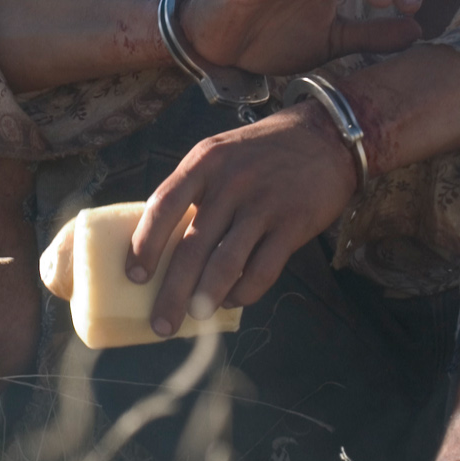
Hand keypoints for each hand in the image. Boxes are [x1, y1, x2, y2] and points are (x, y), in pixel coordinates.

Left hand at [125, 103, 357, 335]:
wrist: (326, 138)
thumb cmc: (262, 150)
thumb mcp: (220, 154)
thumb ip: (195, 189)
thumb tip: (162, 243)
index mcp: (204, 162)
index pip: (163, 205)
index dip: (144, 243)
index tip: (133, 276)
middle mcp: (231, 183)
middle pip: (192, 246)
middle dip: (172, 291)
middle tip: (160, 323)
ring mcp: (263, 204)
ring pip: (226, 263)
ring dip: (206, 298)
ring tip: (193, 319)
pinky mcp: (293, 225)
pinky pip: (263, 270)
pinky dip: (244, 292)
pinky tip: (232, 301)